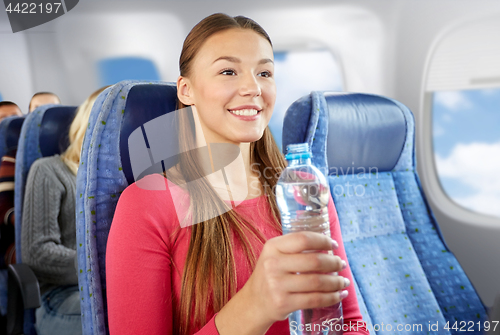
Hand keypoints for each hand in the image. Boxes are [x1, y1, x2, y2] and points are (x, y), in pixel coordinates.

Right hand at [215, 232, 348, 334]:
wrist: (254, 302)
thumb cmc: (271, 275)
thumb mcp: (274, 255)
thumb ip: (295, 247)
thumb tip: (328, 245)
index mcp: (272, 247)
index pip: (303, 239)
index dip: (323, 240)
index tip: (334, 244)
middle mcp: (273, 264)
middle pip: (314, 261)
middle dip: (334, 262)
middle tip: (341, 264)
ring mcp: (277, 284)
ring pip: (317, 282)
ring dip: (336, 282)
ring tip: (343, 281)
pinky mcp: (283, 303)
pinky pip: (315, 300)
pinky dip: (331, 297)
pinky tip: (339, 294)